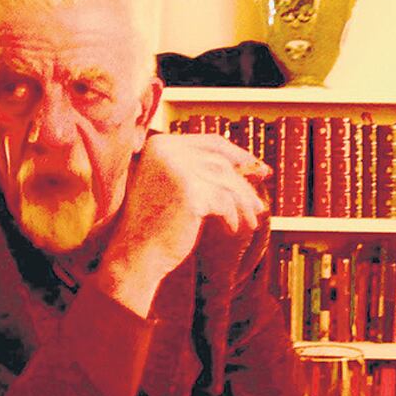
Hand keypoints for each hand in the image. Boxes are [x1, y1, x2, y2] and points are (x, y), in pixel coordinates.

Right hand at [98, 133, 269, 316]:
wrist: (136, 253)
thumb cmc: (156, 224)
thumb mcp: (175, 186)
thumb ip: (200, 169)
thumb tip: (250, 165)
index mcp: (160, 144)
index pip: (211, 141)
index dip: (239, 155)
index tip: (258, 168)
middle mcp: (168, 151)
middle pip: (221, 162)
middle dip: (244, 183)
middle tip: (259, 202)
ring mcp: (178, 169)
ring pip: (226, 181)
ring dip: (242, 202)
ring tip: (251, 220)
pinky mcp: (190, 191)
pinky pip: (224, 201)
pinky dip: (232, 216)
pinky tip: (232, 229)